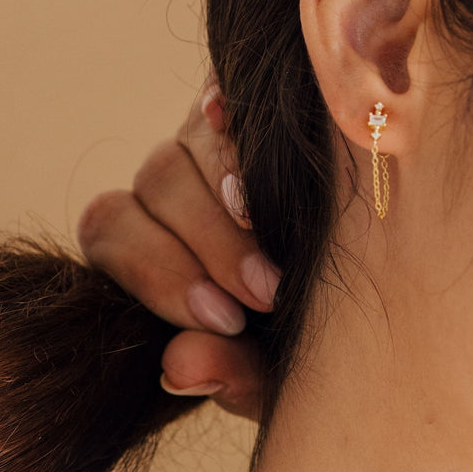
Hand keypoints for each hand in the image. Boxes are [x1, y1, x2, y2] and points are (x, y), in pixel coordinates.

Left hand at [78, 88, 278, 417]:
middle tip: (267, 292)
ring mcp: (211, 139)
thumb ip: (228, 373)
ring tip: (280, 231)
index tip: (224, 318)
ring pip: (192, 140)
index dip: (159, 270)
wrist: (361, 304)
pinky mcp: (258, 114)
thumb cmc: (306, 338)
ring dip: (232, 186)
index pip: (111, 229)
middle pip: (156, 181)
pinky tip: (267, 140)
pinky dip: (236, 115)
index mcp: (148, 243)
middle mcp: (171, 185)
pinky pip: (230, 98)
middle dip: (208, 241)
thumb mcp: (273, 371)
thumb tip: (178, 364)